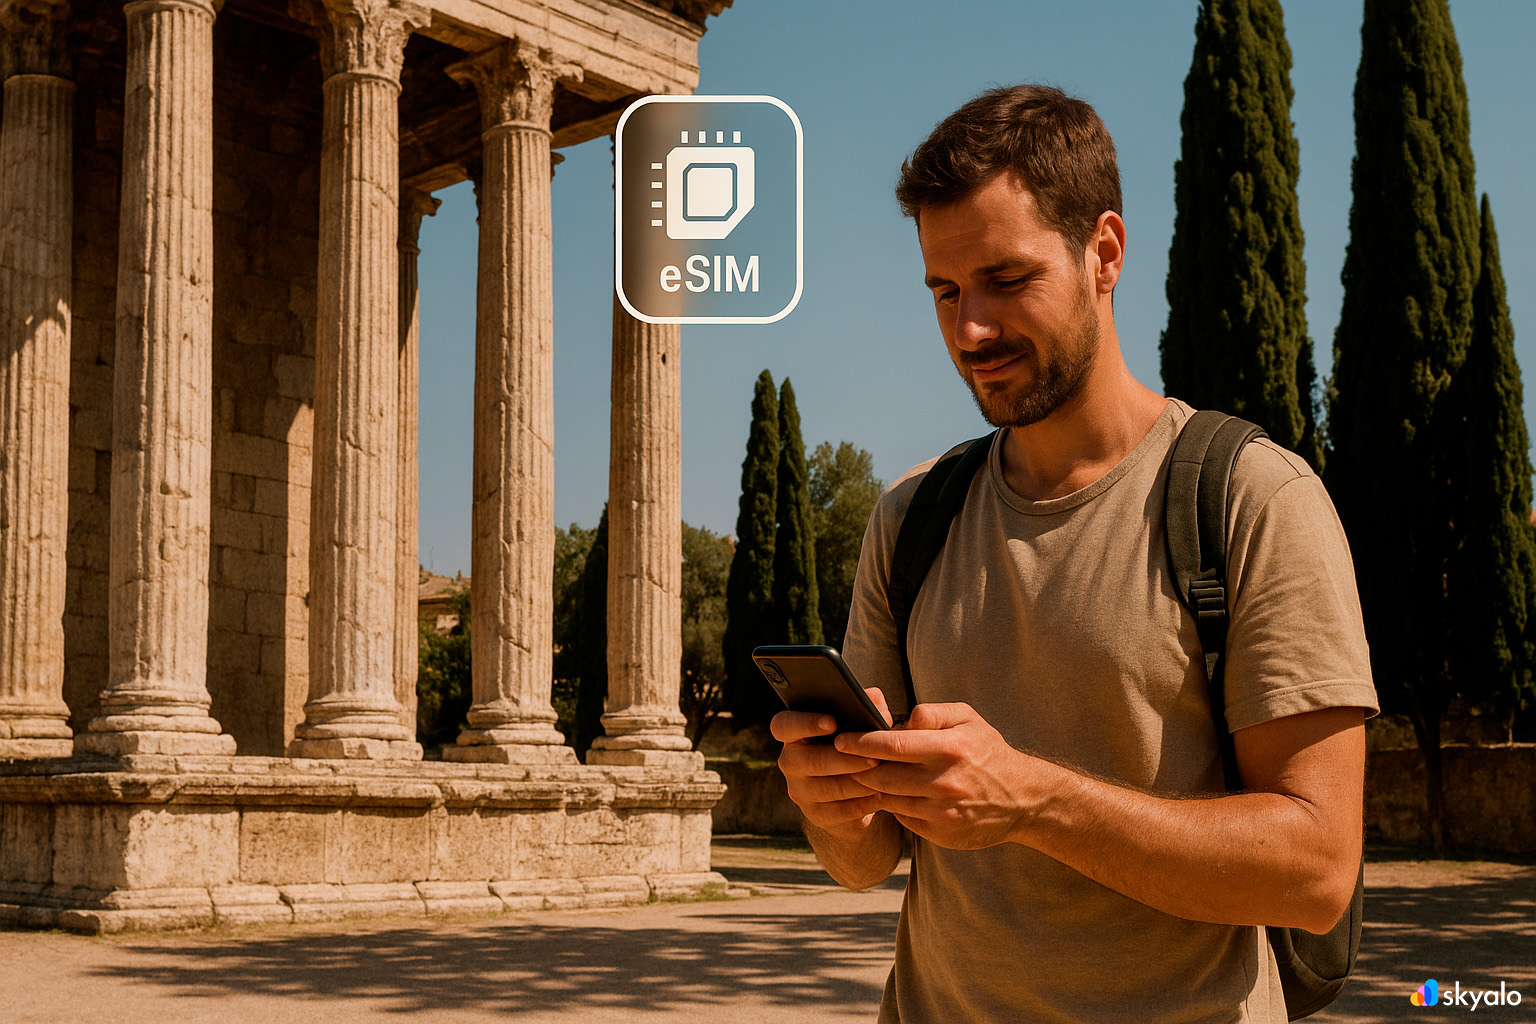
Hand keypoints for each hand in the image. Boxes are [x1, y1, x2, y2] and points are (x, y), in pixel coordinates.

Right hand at [772, 688, 891, 831]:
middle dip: (846, 759)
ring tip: (882, 776)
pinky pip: (840, 811)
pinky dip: (864, 803)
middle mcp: (790, 762)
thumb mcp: (859, 724)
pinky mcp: (817, 815)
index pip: (783, 725)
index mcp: (793, 734)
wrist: (852, 791)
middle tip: (874, 758)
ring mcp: (800, 791)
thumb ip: (865, 706)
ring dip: (859, 782)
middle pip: (811, 761)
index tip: (832, 722)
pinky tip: (882, 794)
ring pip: (828, 788)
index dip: (804, 723)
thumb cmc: (854, 746)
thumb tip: (873, 697)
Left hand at [836, 701, 1032, 849]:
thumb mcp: (968, 719)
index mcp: (951, 748)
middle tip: (840, 758)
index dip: (861, 742)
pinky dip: (892, 805)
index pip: (893, 745)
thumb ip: (931, 713)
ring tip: (860, 774)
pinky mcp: (941, 833)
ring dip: (870, 787)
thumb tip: (898, 722)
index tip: (840, 738)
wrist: (1023, 798)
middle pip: (883, 775)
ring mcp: (942, 811)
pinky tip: (889, 794)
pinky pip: (903, 817)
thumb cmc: (988, 752)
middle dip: (857, 767)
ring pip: (889, 798)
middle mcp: (946, 782)